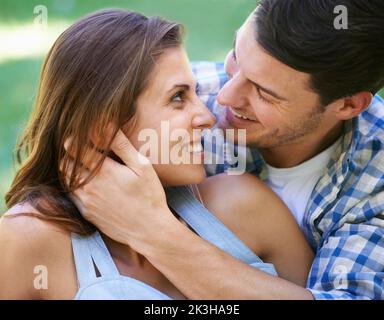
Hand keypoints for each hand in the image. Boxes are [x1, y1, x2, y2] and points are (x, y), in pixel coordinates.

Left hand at [63, 130, 174, 245]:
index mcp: (103, 171)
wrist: (149, 229)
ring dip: (69, 170)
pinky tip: (87, 184)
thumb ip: (122, 146)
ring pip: (65, 180)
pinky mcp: (87, 213)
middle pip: (65, 163)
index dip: (74, 139)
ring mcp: (86, 201)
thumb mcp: (142, 167)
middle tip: (78, 150)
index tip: (79, 135)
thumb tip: (108, 125)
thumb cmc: (149, 196)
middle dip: (68, 154)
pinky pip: (71, 195)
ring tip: (82, 165)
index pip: (75, 148)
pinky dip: (73, 186)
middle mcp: (90, 186)